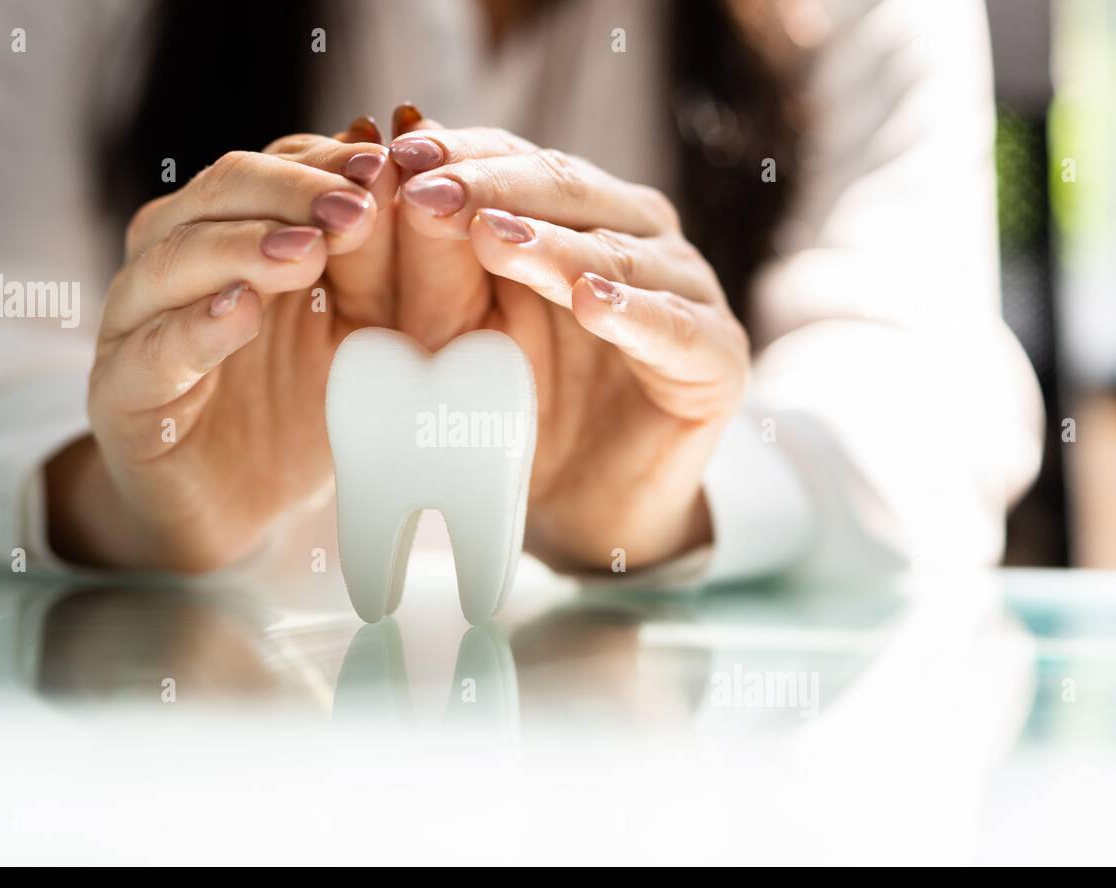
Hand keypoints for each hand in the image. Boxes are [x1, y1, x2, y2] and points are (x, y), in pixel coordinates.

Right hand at [46, 125, 401, 571]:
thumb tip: (408, 185)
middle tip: (357, 207)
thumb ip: (376, 271)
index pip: (275, 167)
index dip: (328, 162)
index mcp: (235, 229)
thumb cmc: (300, 408)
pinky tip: (240, 312)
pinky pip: (151, 351)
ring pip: (173, 258)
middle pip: (221, 192)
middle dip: (293, 193)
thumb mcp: (359, 333)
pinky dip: (195, 327)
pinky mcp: (120, 392)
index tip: (389, 165)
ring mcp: (137, 322)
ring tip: (307, 251)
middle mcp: (176, 257)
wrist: (237, 508)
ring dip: (243, 247)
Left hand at [390, 127, 749, 571]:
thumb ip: (440, 266)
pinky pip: (674, 328)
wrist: (581, 505)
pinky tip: (590, 303)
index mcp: (581, 215)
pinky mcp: (718, 356)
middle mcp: (640, 237)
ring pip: (619, 253)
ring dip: (554, 245)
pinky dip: (633, 313)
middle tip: (430, 191)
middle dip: (494, 188)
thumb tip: (399, 180)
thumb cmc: (518, 410)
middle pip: (570, 192)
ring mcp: (687, 291)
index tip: (396, 155)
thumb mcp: (461, 333)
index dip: (462, 156)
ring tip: (491, 238)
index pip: (521, 163)